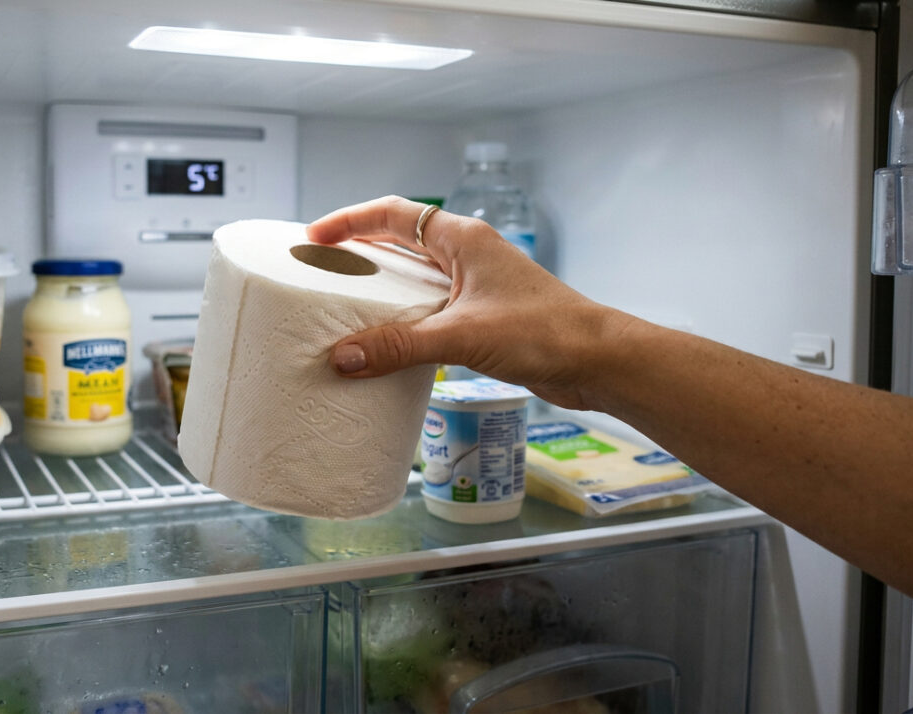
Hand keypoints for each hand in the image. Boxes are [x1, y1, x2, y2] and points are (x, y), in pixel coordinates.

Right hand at [306, 196, 627, 409]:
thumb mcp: (462, 336)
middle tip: (322, 270)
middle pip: (401, 240)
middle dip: (360, 251)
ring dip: (383, 286)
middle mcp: (468, 254)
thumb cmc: (543, 332)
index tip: (315, 237)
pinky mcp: (483, 315)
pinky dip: (404, 317)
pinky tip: (387, 341)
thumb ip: (399, 345)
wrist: (597, 360)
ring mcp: (477, 284)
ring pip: (417, 275)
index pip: (393, 214)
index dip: (350, 220)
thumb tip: (343, 357)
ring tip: (344, 304)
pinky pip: (431, 307)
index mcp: (462, 239)